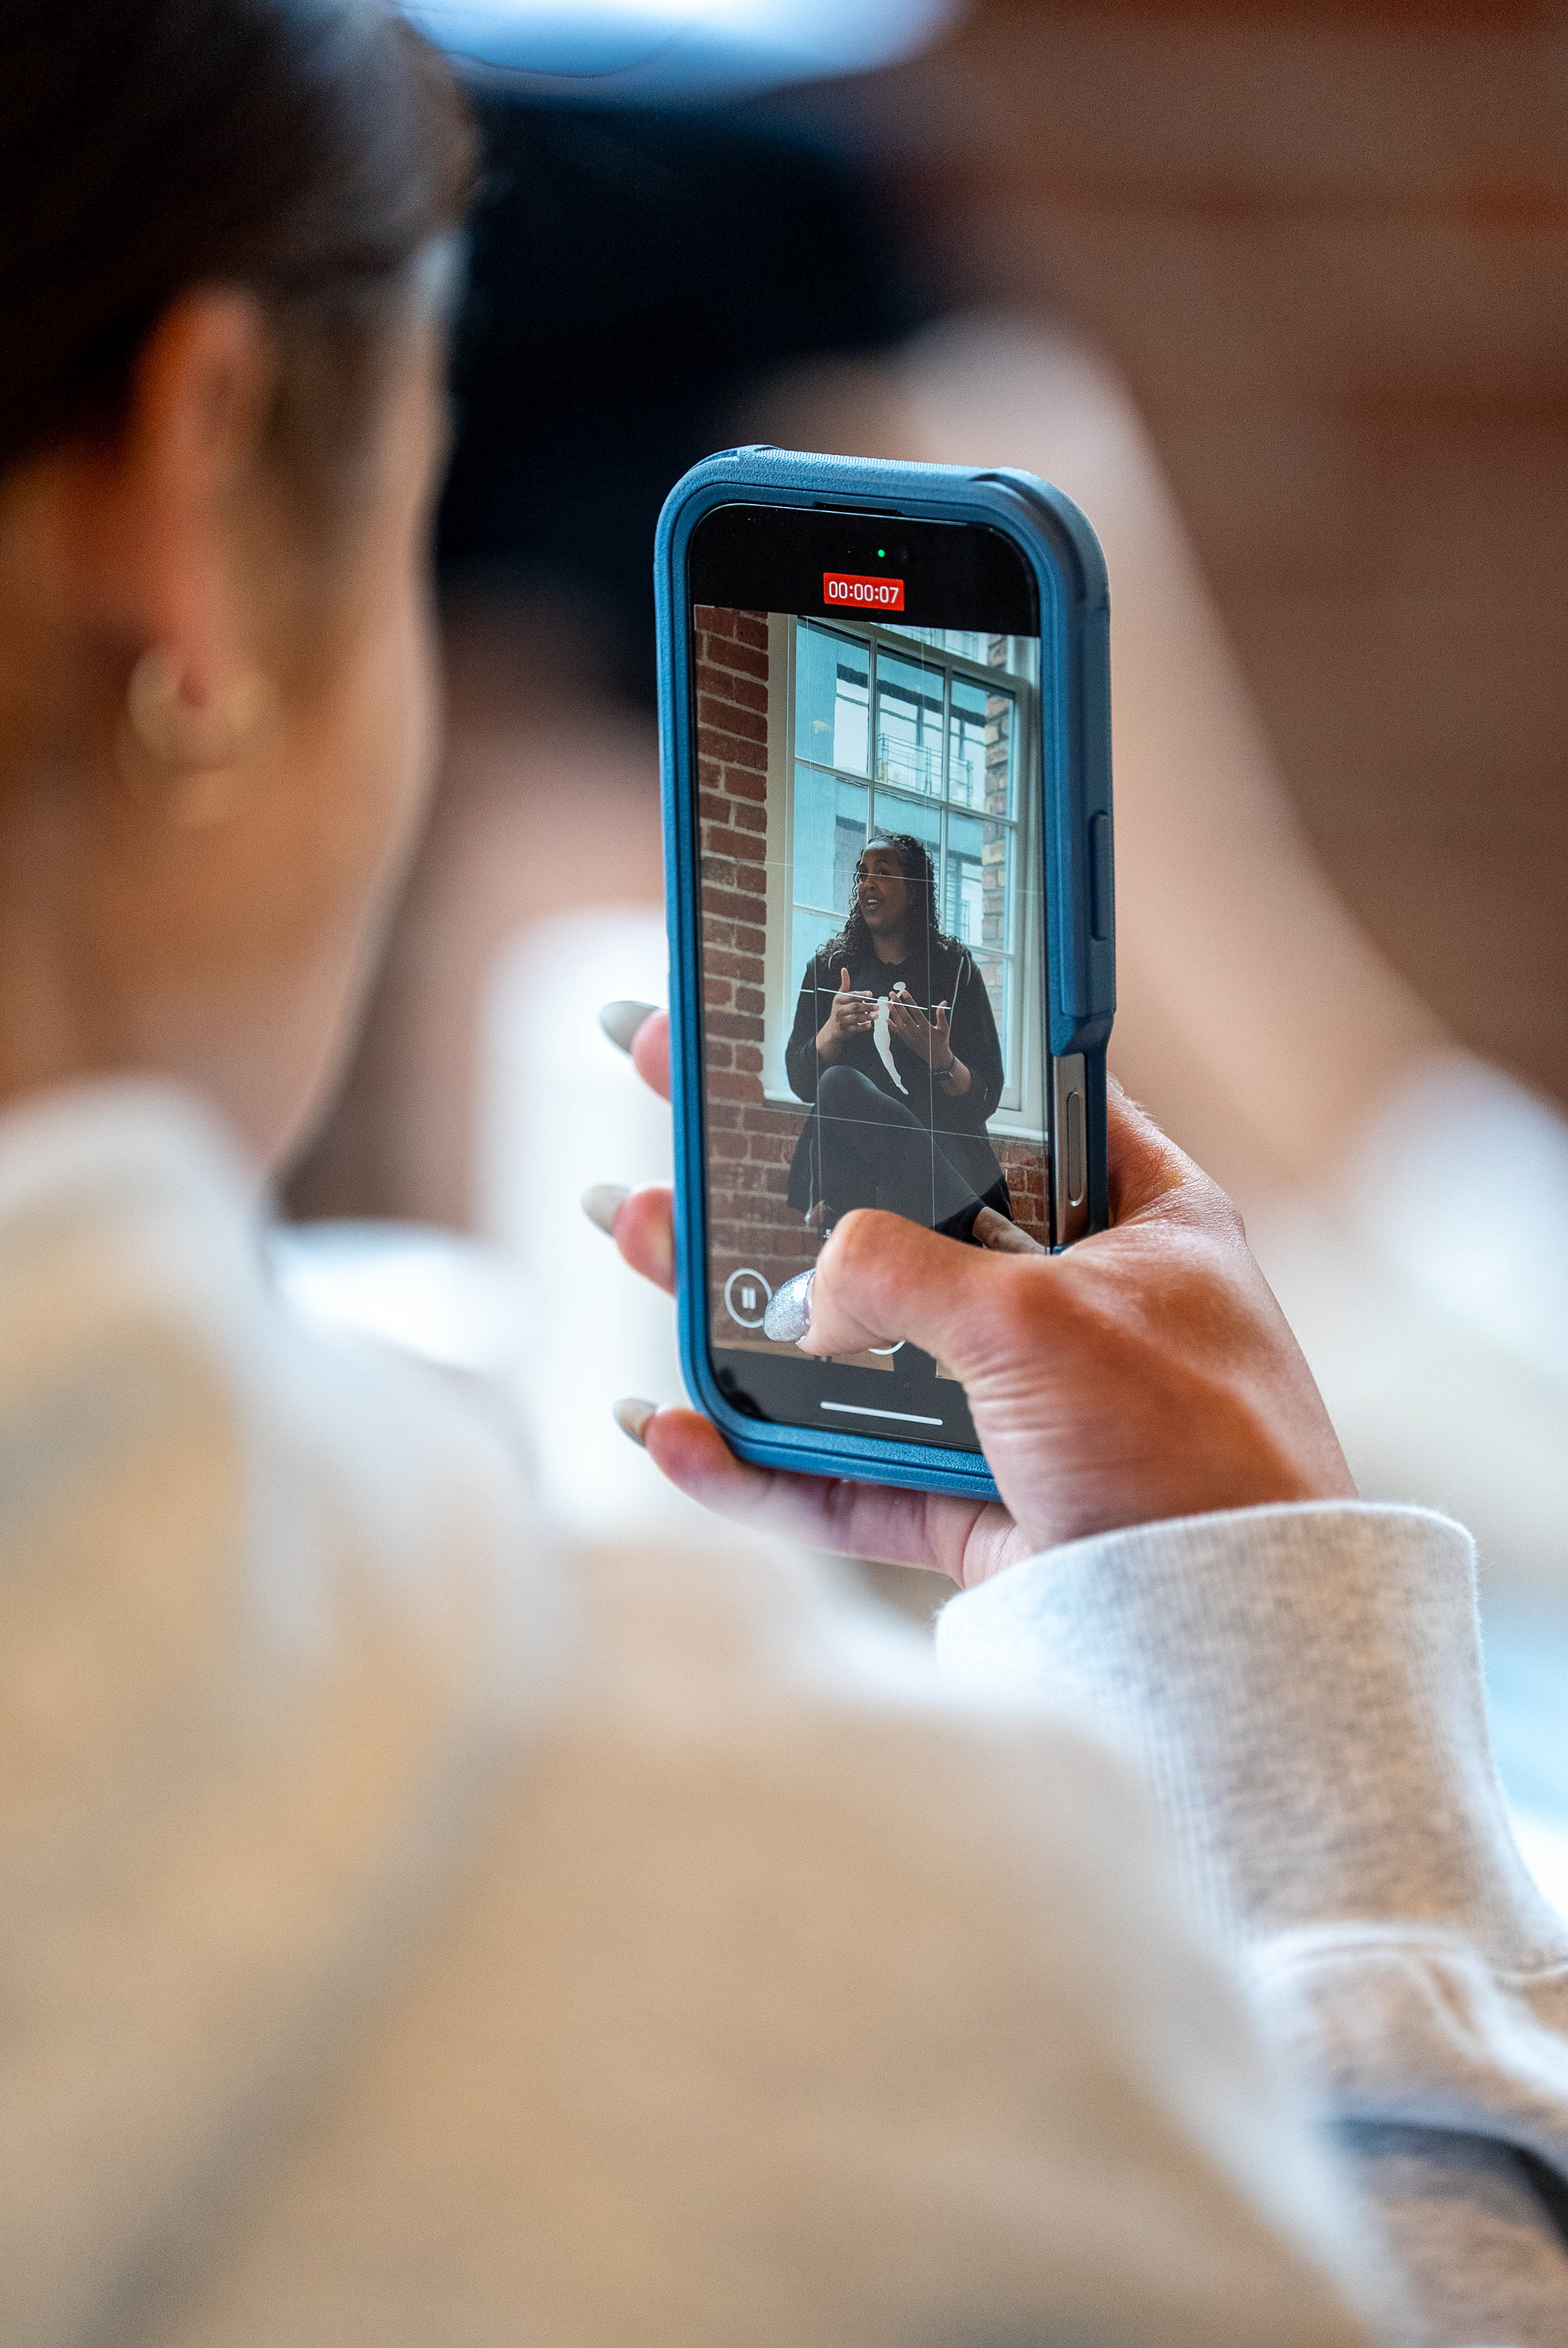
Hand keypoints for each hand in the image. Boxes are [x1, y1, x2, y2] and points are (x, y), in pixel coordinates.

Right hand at [591, 1008, 1353, 1591]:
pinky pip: (845, 1478)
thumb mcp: (1041, 1318)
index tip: (799, 1019)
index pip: (1004, 1103)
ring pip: (851, 1347)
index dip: (898, 1060)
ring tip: (634, 1235)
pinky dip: (759, 1465)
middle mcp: (1077, 1303)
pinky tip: (676, 1430)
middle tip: (669, 1100)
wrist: (1229, 1642)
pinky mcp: (977, 1509)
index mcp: (1137, 1216)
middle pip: (894, 1222)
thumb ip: (902, 1273)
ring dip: (737, 1306)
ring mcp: (1021, 1408)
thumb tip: (809, 1294)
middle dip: (769, 1178)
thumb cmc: (1189, 1449)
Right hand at [815, 966, 875, 1061]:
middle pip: (855, 1007)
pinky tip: (869, 1024)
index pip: (851, 996)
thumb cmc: (839, 1009)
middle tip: (877, 1006)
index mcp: (839, 1000)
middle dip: (867, 1006)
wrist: (833, 1028)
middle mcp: (839, 1010)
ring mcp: (842, 1020)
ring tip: (876, 1015)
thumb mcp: (840, 996)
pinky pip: (856, 1028)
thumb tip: (844, 970)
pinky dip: (863, 1027)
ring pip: (856, 1018)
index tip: (870, 994)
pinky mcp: (846, 1030)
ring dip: (867, 1017)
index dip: (862, 995)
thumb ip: (845, 983)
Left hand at [885, 991, 949, 1067]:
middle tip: (892, 994)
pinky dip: (892, 1026)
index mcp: (926, 1028)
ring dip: (893, 1013)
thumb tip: (943, 1002)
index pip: (916, 1012)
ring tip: (888, 1003)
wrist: (936, 1058)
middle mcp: (917, 1033)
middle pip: (905, 1016)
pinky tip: (887, 1018)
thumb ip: (941, 1015)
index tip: (904, 993)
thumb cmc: (941, 1041)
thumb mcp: (944, 1028)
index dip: (910, 1002)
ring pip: (899, 1024)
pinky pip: (897, 1033)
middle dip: (898, 1004)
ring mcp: (910, 1038)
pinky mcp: (907, 1042)